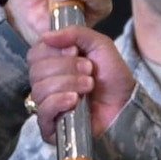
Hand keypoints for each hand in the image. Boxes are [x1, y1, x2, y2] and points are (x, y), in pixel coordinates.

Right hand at [28, 24, 135, 142]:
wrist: (126, 103)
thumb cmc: (112, 76)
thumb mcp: (98, 44)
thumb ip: (74, 33)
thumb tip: (46, 35)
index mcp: (52, 64)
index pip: (35, 53)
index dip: (53, 50)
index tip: (75, 51)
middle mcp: (45, 84)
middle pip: (36, 71)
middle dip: (65, 67)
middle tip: (88, 69)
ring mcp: (47, 105)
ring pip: (40, 89)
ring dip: (68, 83)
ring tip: (88, 85)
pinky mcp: (50, 126)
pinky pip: (43, 110)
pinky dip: (59, 101)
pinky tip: (75, 100)